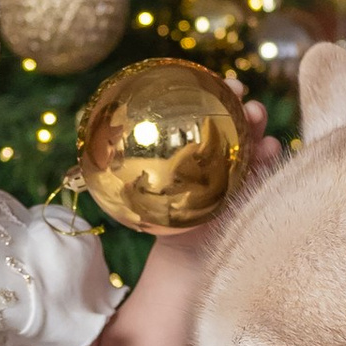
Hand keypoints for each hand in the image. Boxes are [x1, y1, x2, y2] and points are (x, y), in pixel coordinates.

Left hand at [138, 99, 279, 284]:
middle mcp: (219, 157)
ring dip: (260, 126)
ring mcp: (241, 174)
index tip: (220, 82)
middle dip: (241, 104)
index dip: (216, 93)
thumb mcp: (136, 195)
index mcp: (192, 149)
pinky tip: (272, 148)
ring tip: (258, 117)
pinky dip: (271, 158)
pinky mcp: (256, 193)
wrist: (182, 263)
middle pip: (235, 123)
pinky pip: (265, 172)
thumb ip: (120, 172)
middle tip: (241, 95)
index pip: (207, 113)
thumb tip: (74, 161)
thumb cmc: (160, 225)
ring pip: (254, 143)